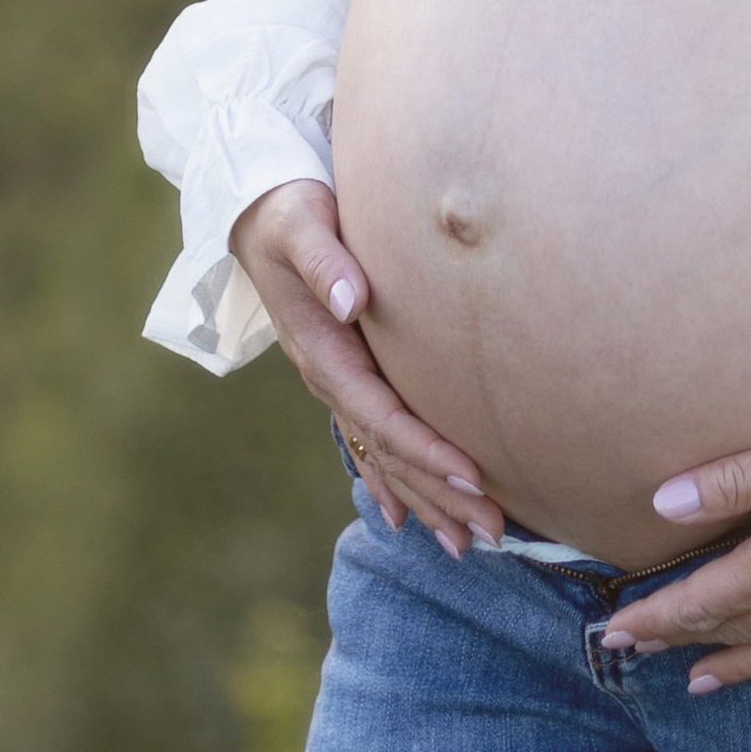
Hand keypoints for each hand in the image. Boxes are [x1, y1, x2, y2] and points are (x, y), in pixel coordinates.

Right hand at [229, 181, 504, 557]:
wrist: (256, 209)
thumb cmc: (287, 208)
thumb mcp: (300, 223)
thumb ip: (324, 259)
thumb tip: (351, 299)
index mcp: (323, 352)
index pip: (381, 415)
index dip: (425, 450)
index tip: (473, 475)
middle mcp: (328, 378)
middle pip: (389, 452)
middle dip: (439, 494)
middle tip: (493, 533)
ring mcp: (334, 381)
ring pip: (383, 455)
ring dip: (425, 500)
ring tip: (470, 543)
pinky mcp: (343, 373)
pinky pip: (370, 440)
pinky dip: (391, 481)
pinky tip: (406, 518)